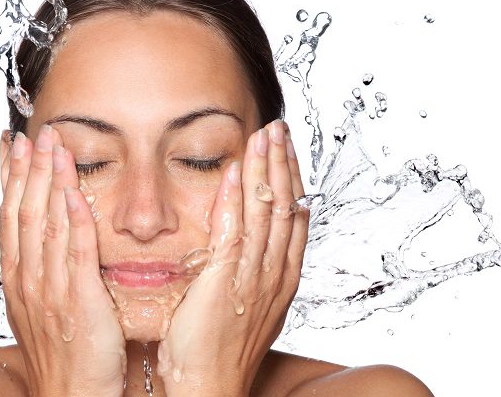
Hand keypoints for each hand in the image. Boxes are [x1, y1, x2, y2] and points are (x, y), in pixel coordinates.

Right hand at [0, 125, 126, 396]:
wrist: (71, 395)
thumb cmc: (62, 356)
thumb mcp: (40, 309)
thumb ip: (42, 272)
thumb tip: (43, 241)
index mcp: (17, 279)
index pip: (10, 217)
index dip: (9, 179)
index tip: (10, 147)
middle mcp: (27, 280)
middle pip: (24, 213)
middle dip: (28, 169)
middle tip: (33, 134)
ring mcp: (50, 289)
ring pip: (47, 224)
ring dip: (49, 182)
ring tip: (53, 146)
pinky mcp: (79, 300)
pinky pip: (77, 252)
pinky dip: (75, 220)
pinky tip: (76, 192)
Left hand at [156, 120, 307, 395]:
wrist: (207, 387)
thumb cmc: (216, 353)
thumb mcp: (243, 308)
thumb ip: (247, 274)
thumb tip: (245, 251)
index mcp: (280, 279)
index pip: (293, 219)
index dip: (292, 181)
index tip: (286, 152)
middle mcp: (274, 275)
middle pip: (286, 208)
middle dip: (283, 164)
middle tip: (279, 129)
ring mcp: (254, 278)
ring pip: (267, 213)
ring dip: (266, 170)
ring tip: (264, 135)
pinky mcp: (226, 281)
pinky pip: (235, 231)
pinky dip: (237, 198)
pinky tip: (237, 170)